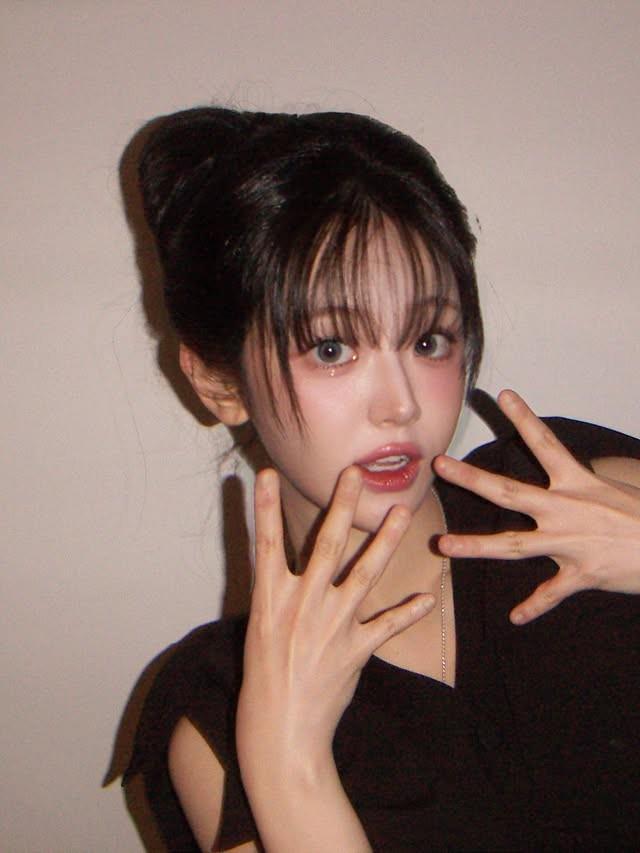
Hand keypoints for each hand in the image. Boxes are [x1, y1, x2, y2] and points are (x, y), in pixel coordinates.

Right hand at [237, 466, 433, 772]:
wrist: (281, 730)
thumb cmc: (264, 681)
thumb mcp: (261, 631)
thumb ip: (279, 596)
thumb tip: (285, 568)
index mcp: (271, 600)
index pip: (266, 544)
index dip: (263, 508)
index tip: (265, 473)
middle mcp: (302, 605)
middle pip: (326, 545)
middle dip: (341, 505)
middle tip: (355, 473)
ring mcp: (332, 625)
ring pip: (365, 573)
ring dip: (385, 541)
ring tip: (400, 512)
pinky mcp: (356, 649)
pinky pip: (388, 625)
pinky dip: (408, 612)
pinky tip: (427, 598)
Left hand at [433, 390, 639, 624]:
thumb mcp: (612, 490)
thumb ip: (578, 488)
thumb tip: (562, 480)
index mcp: (577, 483)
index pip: (546, 443)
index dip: (525, 418)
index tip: (504, 395)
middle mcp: (566, 509)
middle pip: (509, 491)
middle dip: (472, 478)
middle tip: (441, 465)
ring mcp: (571, 543)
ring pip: (514, 545)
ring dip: (476, 546)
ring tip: (444, 545)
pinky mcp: (583, 574)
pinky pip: (552, 593)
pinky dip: (534, 606)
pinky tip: (515, 617)